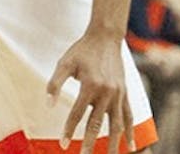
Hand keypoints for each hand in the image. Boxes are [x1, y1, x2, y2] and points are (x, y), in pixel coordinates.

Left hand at [46, 29, 132, 153]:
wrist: (105, 37)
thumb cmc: (82, 50)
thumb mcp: (64, 63)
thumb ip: (55, 84)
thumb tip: (48, 105)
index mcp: (90, 85)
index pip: (77, 114)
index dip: (69, 130)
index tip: (64, 145)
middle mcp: (106, 92)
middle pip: (97, 124)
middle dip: (90, 144)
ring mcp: (118, 94)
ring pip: (116, 124)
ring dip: (113, 144)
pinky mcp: (125, 93)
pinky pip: (128, 116)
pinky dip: (130, 132)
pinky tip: (131, 147)